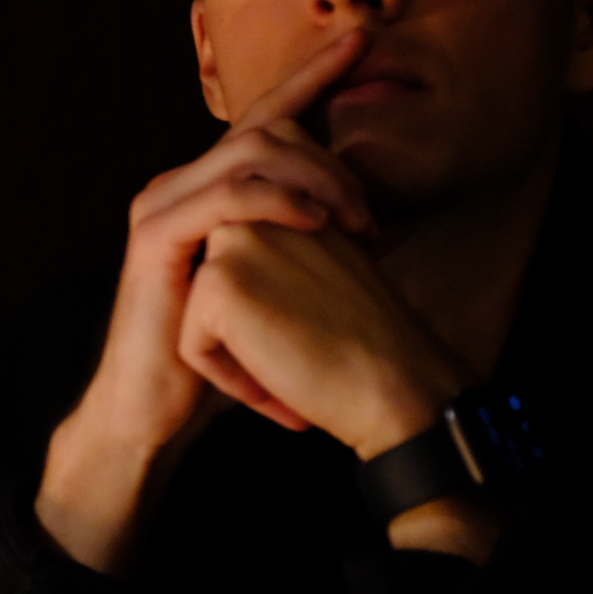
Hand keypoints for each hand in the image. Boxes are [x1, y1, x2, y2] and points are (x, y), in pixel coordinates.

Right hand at [38, 32, 375, 571]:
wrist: (153, 411)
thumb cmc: (217, 357)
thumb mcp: (275, 287)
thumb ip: (309, 247)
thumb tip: (380, 223)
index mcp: (205, 190)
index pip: (263, 119)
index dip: (311, 78)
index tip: (359, 46)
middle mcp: (177, 185)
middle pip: (263, 128)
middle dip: (330, 154)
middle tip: (373, 208)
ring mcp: (161, 207)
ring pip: (247, 151)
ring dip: (315, 176)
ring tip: (355, 219)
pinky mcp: (155, 238)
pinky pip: (224, 195)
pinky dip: (277, 200)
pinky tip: (315, 222)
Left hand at [178, 218, 466, 454]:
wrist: (400, 386)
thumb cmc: (368, 345)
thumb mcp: (325, 276)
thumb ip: (283, 258)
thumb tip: (238, 279)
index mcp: (285, 206)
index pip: (234, 276)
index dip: (265, 323)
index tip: (316, 336)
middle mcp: (257, 211)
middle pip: (209, 295)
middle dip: (242, 336)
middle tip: (306, 354)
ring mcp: (234, 242)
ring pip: (197, 319)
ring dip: (237, 357)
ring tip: (294, 366)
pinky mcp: (217, 282)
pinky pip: (192, 346)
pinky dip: (230, 378)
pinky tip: (279, 382)